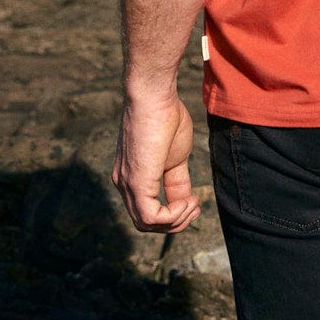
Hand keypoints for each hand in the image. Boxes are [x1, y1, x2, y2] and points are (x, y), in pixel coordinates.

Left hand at [112, 92, 201, 232]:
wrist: (154, 95)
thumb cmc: (165, 116)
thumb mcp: (176, 154)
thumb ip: (176, 179)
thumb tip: (186, 199)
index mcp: (131, 176)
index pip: (148, 210)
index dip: (174, 214)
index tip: (195, 202)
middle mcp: (124, 183)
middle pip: (146, 222)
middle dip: (176, 222)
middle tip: (195, 206)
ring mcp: (127, 184)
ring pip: (147, 224)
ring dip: (176, 220)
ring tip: (193, 203)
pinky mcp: (136, 183)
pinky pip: (151, 218)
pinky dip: (173, 216)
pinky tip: (187, 201)